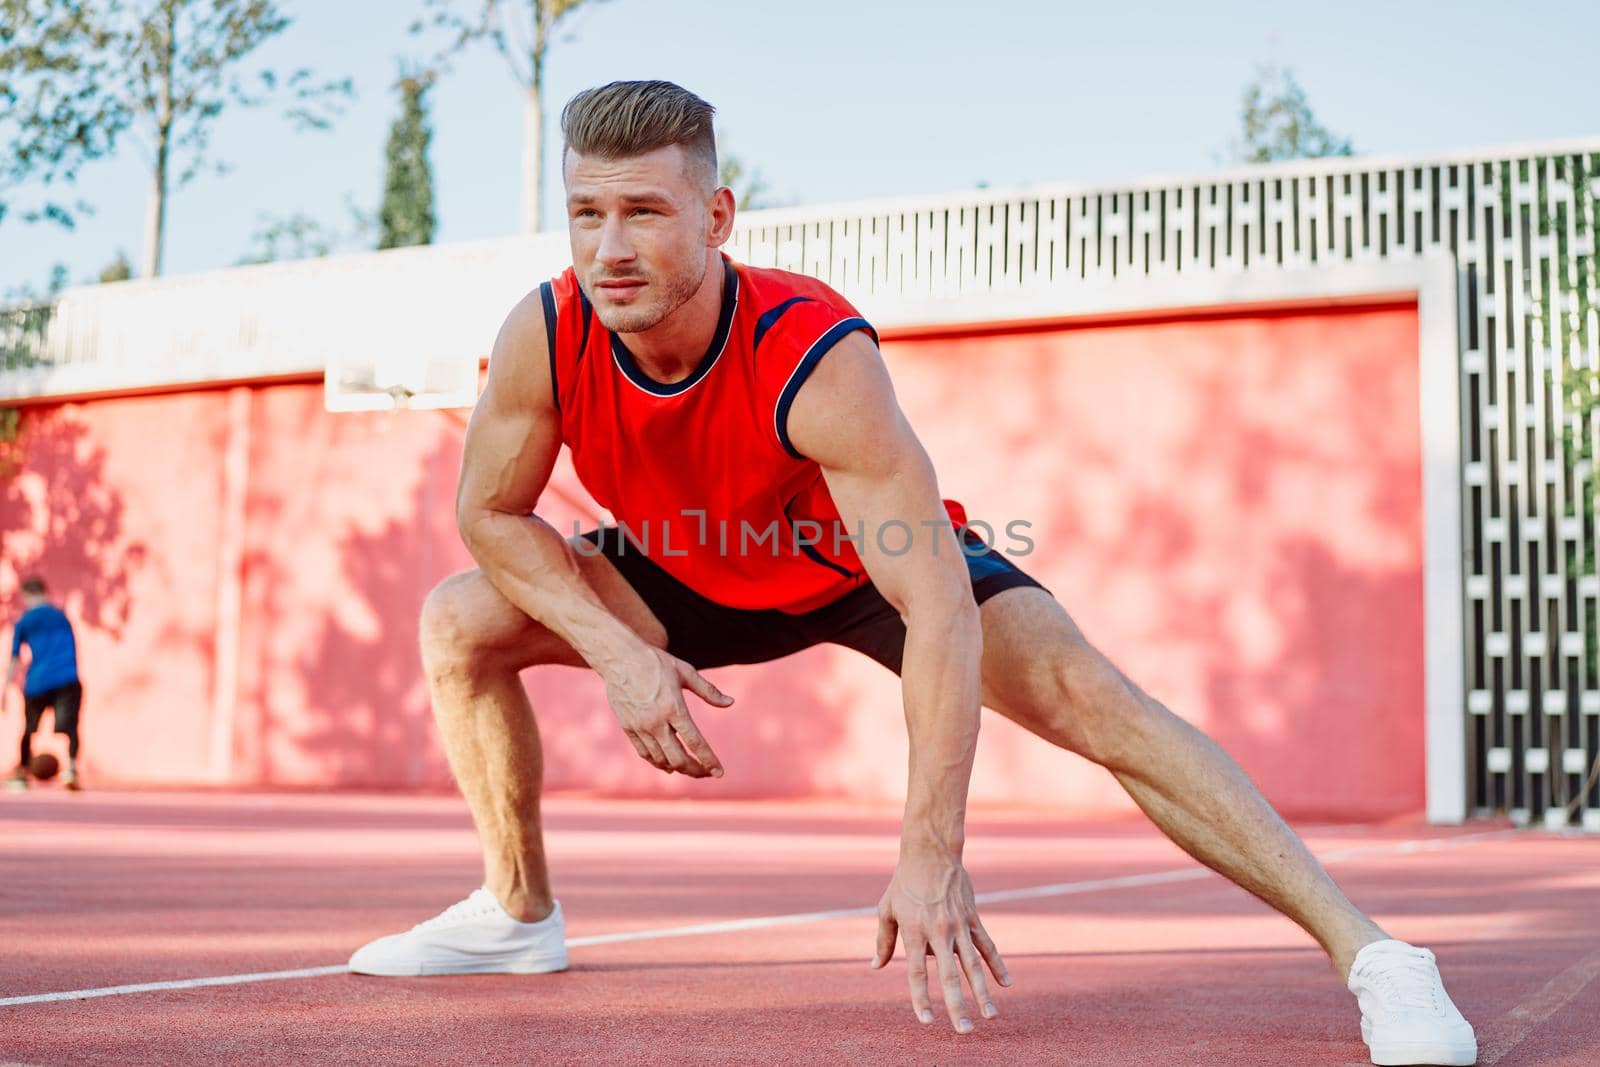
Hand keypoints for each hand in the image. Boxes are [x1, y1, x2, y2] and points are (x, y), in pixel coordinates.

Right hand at [602, 645, 731, 776]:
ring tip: (689, 768)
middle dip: (695, 770)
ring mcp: (640, 727)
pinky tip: (667, 764)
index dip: (709, 760)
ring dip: (677, 768)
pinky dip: (657, 762)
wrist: (619, 657)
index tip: (719, 772)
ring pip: (660, 760)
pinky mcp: (628, 727)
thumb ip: (709, 691)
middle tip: (706, 772)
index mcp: (674, 708)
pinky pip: (644, 753)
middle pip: (678, 758)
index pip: (695, 742)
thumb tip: (730, 703)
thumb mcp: (685, 672)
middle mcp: (656, 722)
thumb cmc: (655, 662)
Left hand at [871, 852, 1009, 1032]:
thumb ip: (883, 940)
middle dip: (957, 1006)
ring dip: (982, 992)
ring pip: (973, 965)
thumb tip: (875, 966)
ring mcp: (958, 925)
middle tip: (964, 1031)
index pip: (918, 973)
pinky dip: (997, 965)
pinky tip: (1006, 984)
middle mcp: (938, 932)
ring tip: (989, 1016)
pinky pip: (987, 945)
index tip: (927, 1021)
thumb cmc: (904, 883)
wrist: (931, 853)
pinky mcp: (972, 918)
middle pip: (949, 976)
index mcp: (914, 932)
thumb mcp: (887, 909)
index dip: (921, 999)